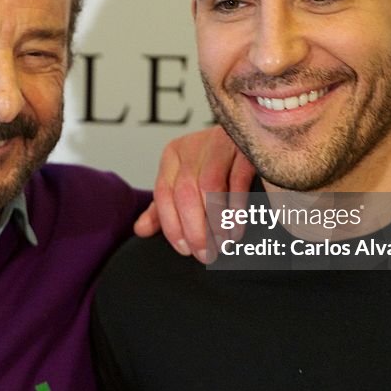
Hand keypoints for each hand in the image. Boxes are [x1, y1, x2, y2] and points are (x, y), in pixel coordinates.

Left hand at [134, 126, 254, 262]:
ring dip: (216, 221)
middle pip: (185, 192)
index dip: (172, 225)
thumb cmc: (214, 164)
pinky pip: (237, 180)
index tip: (184, 249)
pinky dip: (236, 209)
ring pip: (209, 186)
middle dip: (195, 229)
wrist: (250, 136)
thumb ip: (162, 207)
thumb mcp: (184, 182)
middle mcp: (192, 146)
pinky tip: (236, 228)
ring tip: (222, 244)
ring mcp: (219, 144)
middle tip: (205, 254)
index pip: (164, 193)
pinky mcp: (244, 148)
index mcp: (172, 155)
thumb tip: (140, 230)